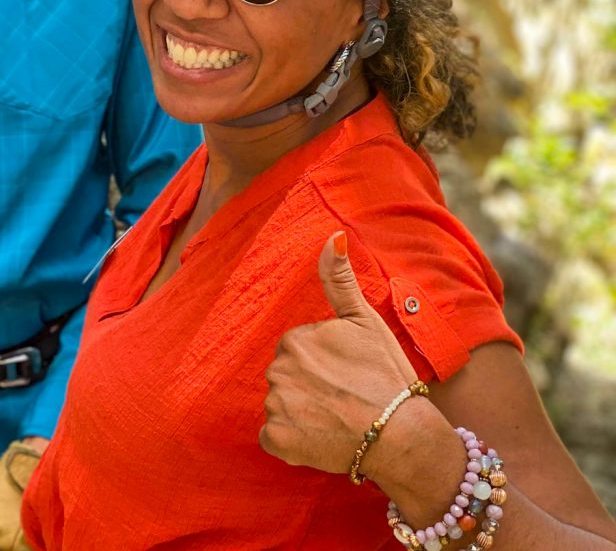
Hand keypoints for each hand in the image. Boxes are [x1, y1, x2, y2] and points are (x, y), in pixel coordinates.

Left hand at [259, 231, 418, 474]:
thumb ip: (340, 279)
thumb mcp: (364, 320)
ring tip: (336, 418)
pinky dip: (292, 441)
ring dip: (301, 412)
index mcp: (294, 339)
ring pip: (281, 404)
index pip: (299, 350)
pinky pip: (274, 437)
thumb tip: (333, 236)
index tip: (346, 374)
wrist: (401, 435)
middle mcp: (277, 369)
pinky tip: (319, 438)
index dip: (323, 364)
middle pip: (286, 376)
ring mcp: (276, 405)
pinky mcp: (278, 440)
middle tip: (343, 397)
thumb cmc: (386, 375)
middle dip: (308, 385)